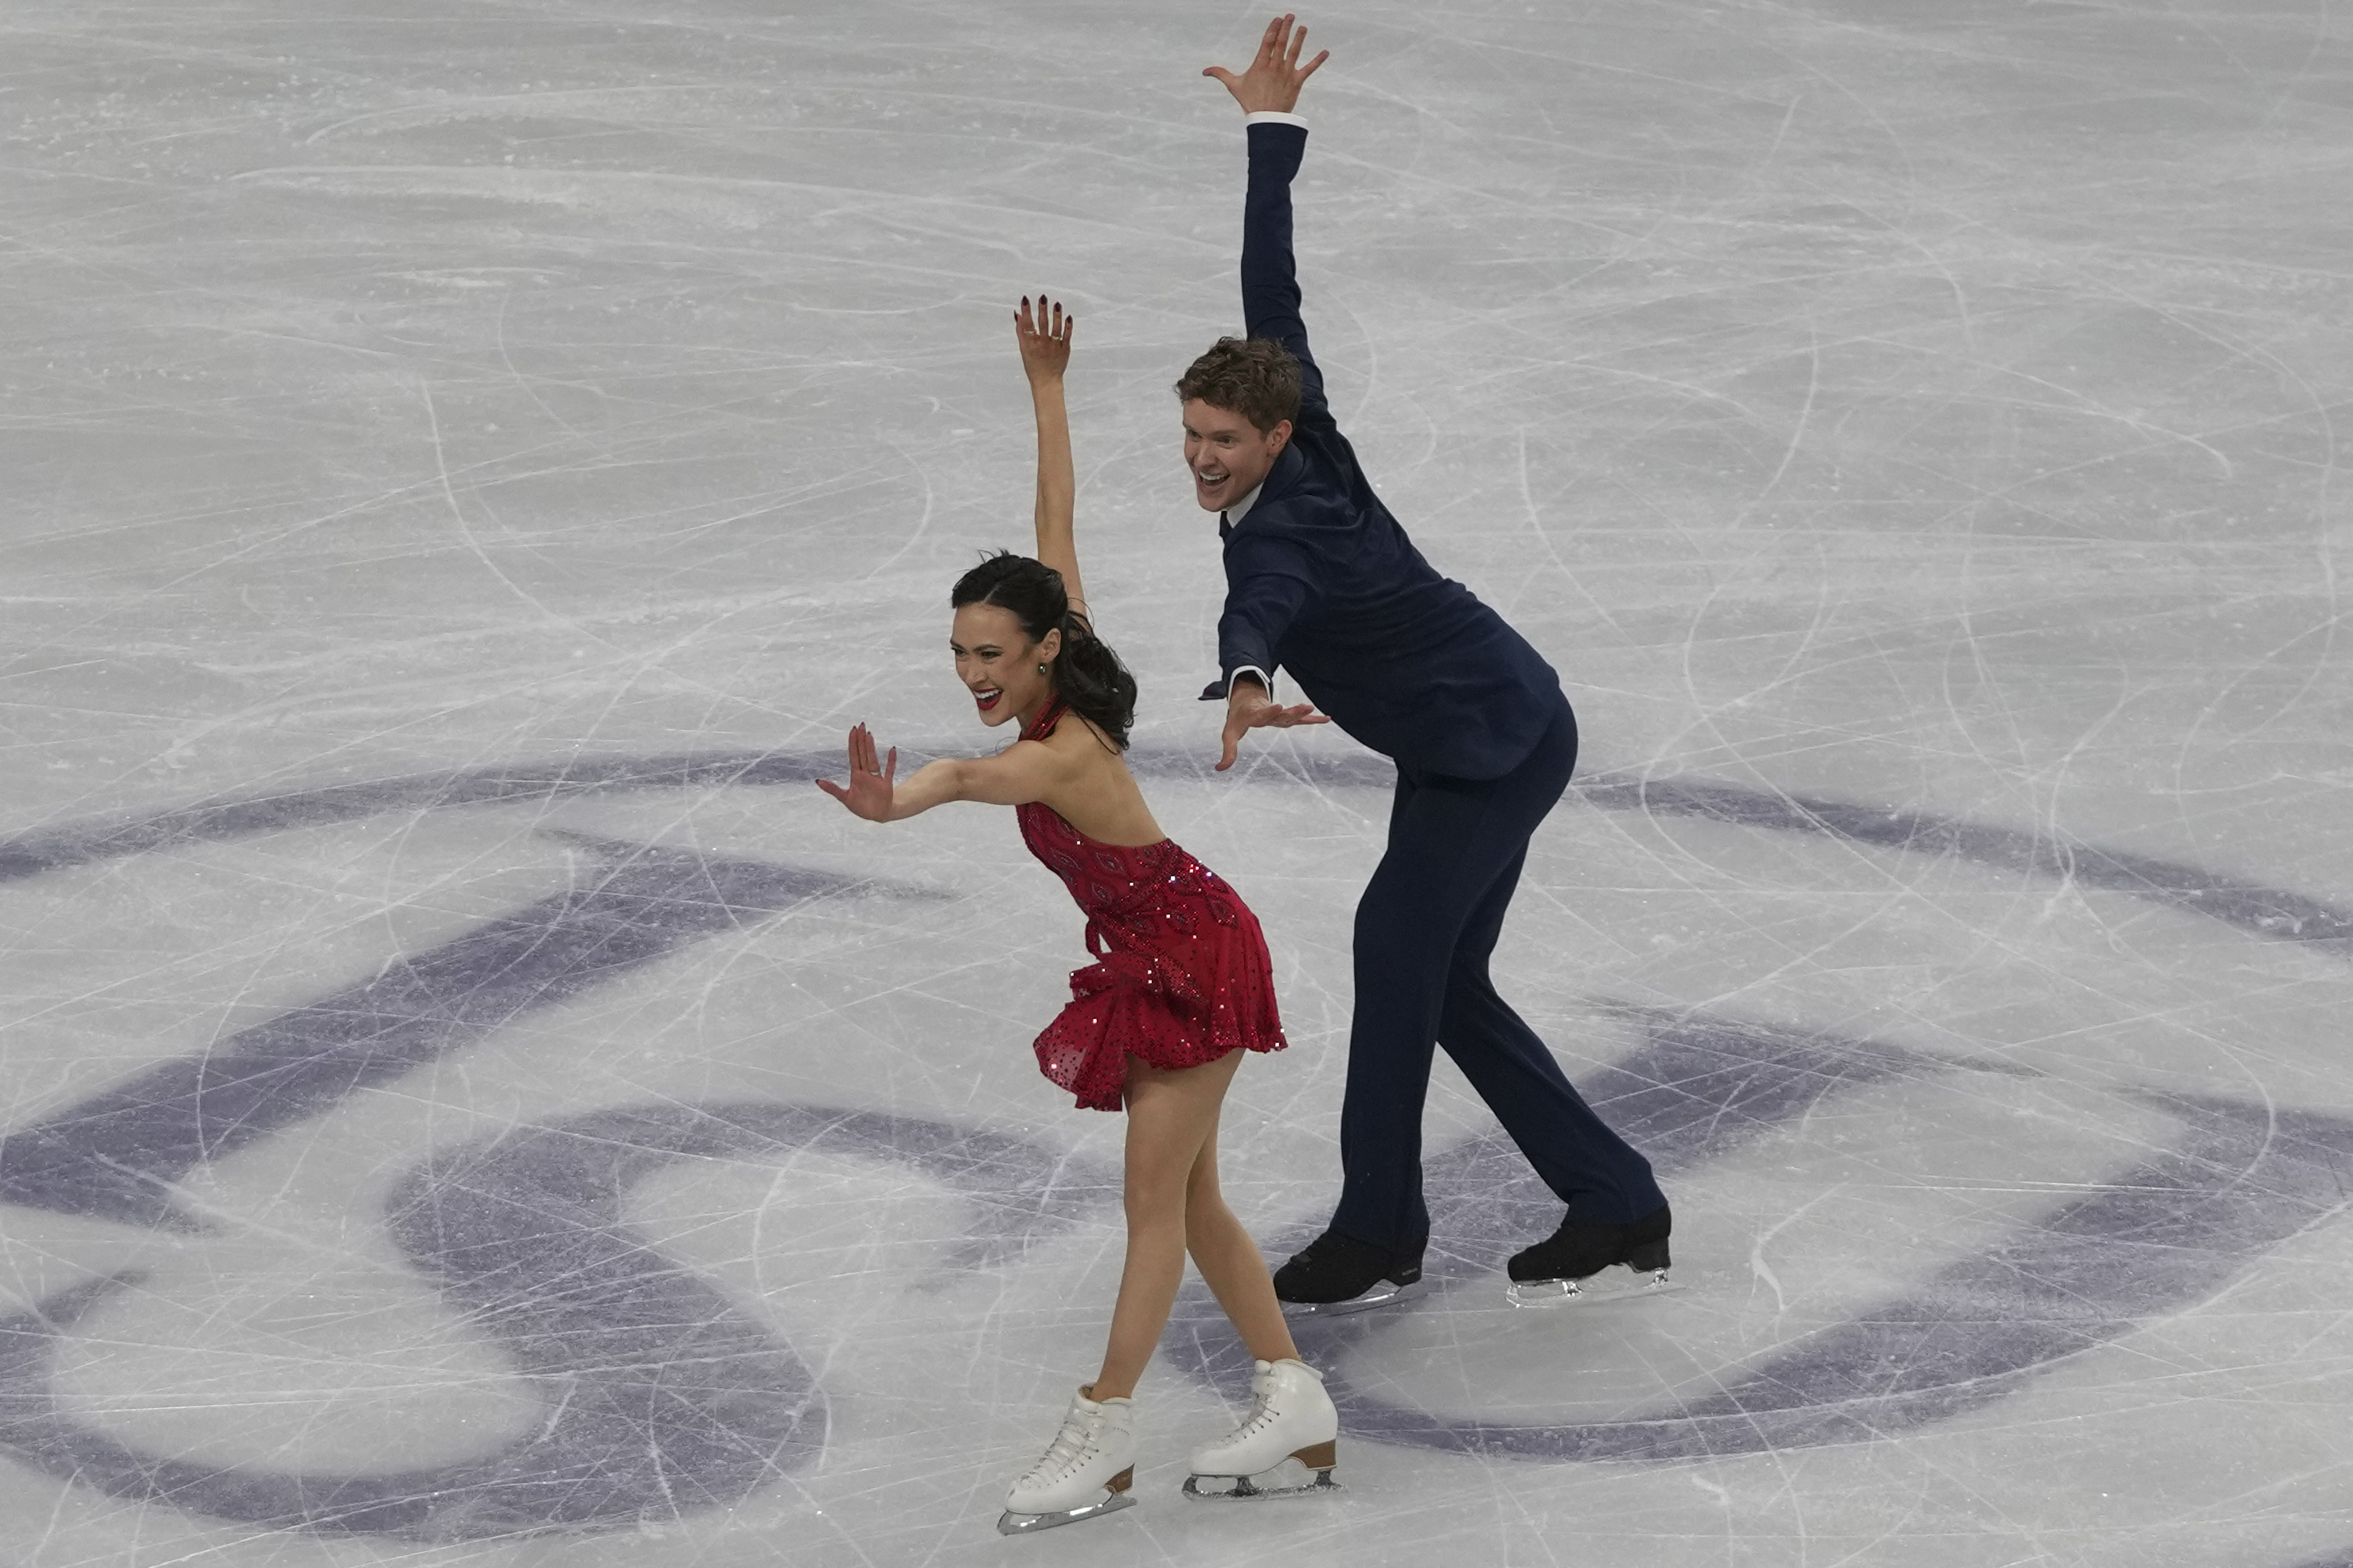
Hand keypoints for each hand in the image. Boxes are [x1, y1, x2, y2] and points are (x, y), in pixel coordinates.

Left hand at [815, 724, 897, 820]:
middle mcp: (866, 774)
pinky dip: (891, 761)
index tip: (853, 731)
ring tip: (869, 734)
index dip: (853, 743)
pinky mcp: (886, 784)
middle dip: (861, 740)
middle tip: (861, 725)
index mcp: (856, 776)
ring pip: (873, 759)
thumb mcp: (844, 798)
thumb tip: (817, 780)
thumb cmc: (860, 807)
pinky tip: (892, 749)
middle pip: (863, 754)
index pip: (853, 756)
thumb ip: (832, 789)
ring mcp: (877, 778)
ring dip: (871, 748)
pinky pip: (889, 770)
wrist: (876, 816)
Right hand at [1014, 295, 1072, 384]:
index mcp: (1030, 344)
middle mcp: (1042, 344)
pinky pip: (1067, 336)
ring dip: (1056, 315)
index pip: (1027, 324)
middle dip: (1042, 310)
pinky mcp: (1064, 350)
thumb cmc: (1033, 364)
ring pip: (1056, 328)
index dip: (1026, 311)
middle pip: (1042, 324)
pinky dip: (1068, 327)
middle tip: (1043, 297)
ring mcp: (1054, 347)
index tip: (1025, 299)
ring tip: (1057, 304)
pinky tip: (1068, 317)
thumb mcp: (1023, 349)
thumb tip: (1017, 314)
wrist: (1046, 382)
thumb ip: (1021, 331)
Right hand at [1204, 14, 1327, 115]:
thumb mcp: (1234, 86)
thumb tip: (1205, 71)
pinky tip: (1326, 52)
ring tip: (1303, 27)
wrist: (1266, 120)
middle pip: (1282, 42)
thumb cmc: (1250, 102)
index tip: (1278, 19)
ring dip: (1300, 38)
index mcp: (1260, 64)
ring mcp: (1287, 73)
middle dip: (1286, 28)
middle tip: (1291, 16)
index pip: (1268, 41)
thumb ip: (1221, 74)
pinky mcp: (1297, 82)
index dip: (1273, 29)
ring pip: (1295, 51)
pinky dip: (1318, 60)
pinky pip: (1309, 69)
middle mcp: (1275, 66)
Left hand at [1216, 677, 1329, 770]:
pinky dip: (1313, 720)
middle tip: (1305, 706)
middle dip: (1292, 711)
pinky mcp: (1286, 716)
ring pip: (1292, 715)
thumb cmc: (1238, 719)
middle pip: (1282, 714)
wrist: (1246, 699)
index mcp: (1255, 715)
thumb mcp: (1229, 734)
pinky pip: (1300, 719)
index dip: (1270, 711)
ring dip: (1302, 713)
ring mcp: (1279, 714)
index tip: (1279, 705)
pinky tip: (1327, 719)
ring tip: (1313, 709)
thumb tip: (1219, 769)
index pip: (1263, 713)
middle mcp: (1269, 713)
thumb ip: (1228, 752)